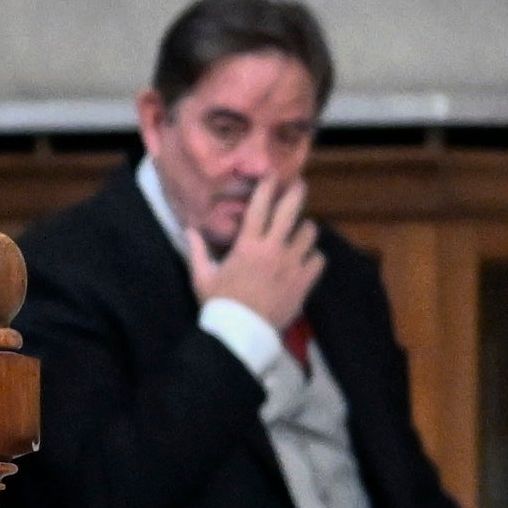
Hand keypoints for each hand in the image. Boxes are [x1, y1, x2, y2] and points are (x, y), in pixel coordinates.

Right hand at [186, 174, 325, 338]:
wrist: (241, 332)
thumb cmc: (219, 303)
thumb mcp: (201, 276)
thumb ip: (197, 250)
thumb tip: (189, 229)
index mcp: (247, 246)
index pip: (259, 208)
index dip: (267, 188)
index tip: (273, 175)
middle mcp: (273, 250)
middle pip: (290, 213)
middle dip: (296, 194)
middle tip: (300, 185)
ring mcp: (292, 265)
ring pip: (309, 233)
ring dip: (305, 229)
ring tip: (301, 231)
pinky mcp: (304, 281)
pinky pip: (318, 259)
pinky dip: (313, 256)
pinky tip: (306, 259)